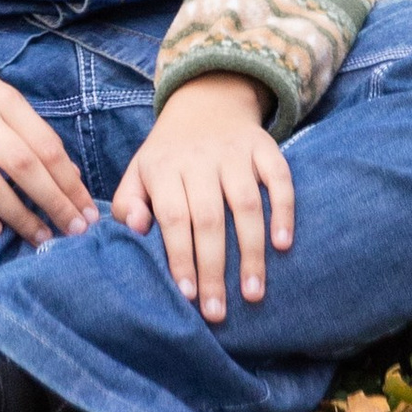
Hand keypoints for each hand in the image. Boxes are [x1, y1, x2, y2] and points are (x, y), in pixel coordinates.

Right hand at [0, 52, 95, 246]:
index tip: (89, 214)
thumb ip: (35, 136)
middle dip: (53, 201)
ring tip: (40, 237)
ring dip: (16, 213)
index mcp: (5, 101)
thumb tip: (71, 178)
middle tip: (74, 232)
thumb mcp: (5, 103)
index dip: (70, 183)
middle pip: (21, 163)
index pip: (45, 145)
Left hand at [113, 72, 291, 321]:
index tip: (187, 296)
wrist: (205, 99)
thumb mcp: (138, 172)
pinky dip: (284, 210)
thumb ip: (127, 203)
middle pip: (209, 217)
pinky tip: (283, 245)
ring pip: (246, 203)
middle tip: (218, 312)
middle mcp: (199, 157)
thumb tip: (136, 229)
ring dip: (251, 251)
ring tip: (253, 293)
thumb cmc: (168, 154)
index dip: (181, 256)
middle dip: (214, 268)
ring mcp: (234, 151)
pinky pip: (278, 177)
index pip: (173, 216)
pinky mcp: (263, 145)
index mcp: (164, 166)